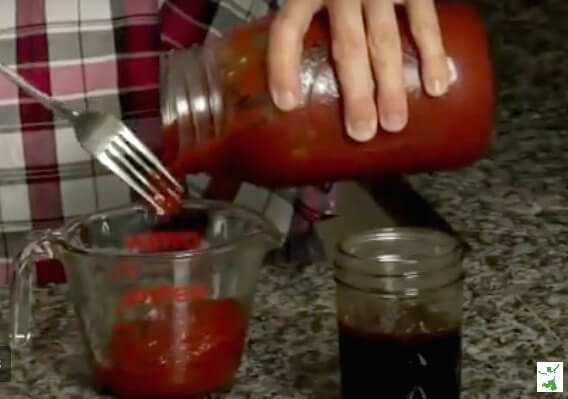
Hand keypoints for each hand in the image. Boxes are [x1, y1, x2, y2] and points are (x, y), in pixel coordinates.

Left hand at [268, 0, 448, 141]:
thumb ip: (303, 22)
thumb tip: (290, 81)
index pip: (288, 29)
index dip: (284, 66)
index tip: (287, 104)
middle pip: (347, 45)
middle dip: (356, 93)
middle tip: (361, 132)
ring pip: (383, 40)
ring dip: (391, 85)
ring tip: (394, 124)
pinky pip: (423, 20)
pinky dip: (432, 53)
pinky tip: (436, 87)